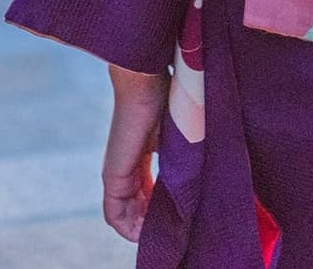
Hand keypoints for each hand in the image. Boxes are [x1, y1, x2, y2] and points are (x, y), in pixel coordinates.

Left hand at [102, 64, 166, 242]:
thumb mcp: (179, 137)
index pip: (146, 191)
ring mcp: (117, 171)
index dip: (160, 209)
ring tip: (162, 234)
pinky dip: (128, 228)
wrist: (144, 79)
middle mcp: (127, 165)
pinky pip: (114, 213)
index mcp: (142, 153)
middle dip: (152, 222)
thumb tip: (200, 184)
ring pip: (125, 214)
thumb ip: (183, 160)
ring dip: (142, 228)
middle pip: (135, 206)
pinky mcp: (112, 175)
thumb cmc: (166, 98)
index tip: (178, 217)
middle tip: (172, 231)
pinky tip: (145, 232)